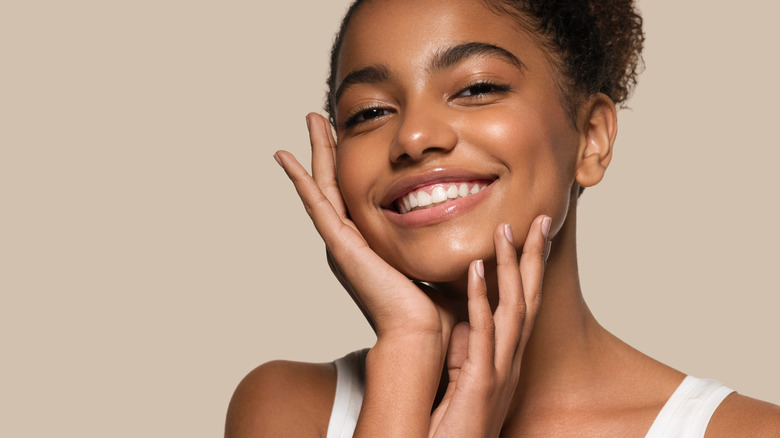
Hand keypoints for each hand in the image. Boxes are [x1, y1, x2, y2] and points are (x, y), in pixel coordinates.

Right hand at [274, 113, 455, 347]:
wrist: (421, 335)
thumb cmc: (432, 310)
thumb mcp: (434, 262)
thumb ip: (439, 241)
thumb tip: (462, 220)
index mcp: (368, 245)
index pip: (354, 193)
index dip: (349, 163)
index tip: (348, 134)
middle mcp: (349, 241)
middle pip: (334, 183)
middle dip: (328, 148)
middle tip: (320, 117)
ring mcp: (341, 242)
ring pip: (323, 186)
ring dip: (316, 151)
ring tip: (311, 119)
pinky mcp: (339, 245)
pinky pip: (316, 204)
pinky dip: (300, 179)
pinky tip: (286, 157)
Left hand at [428, 217, 550, 437]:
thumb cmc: (452, 430)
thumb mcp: (463, 382)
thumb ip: (466, 352)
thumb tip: (461, 322)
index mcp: (506, 360)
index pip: (522, 305)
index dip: (529, 270)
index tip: (530, 236)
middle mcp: (510, 363)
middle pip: (527, 300)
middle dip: (533, 259)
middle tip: (539, 219)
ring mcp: (500, 373)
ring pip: (513, 311)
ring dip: (510, 268)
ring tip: (506, 230)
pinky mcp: (482, 384)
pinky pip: (482, 334)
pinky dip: (481, 300)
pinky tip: (477, 270)